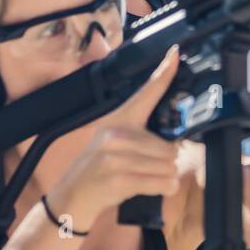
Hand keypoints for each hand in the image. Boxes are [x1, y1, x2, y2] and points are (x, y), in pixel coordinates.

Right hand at [46, 45, 182, 230]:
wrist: (72, 196)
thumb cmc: (99, 170)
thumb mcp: (114, 143)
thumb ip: (140, 135)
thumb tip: (175, 141)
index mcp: (119, 120)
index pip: (147, 92)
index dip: (164, 73)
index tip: (176, 53)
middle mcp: (116, 134)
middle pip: (171, 147)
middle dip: (167, 162)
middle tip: (147, 168)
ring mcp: (116, 157)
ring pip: (170, 166)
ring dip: (166, 177)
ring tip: (145, 178)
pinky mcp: (119, 179)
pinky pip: (162, 183)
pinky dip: (164, 189)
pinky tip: (150, 188)